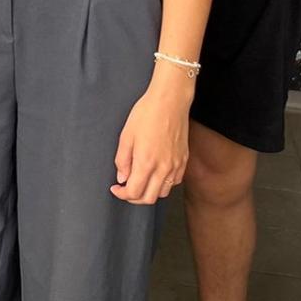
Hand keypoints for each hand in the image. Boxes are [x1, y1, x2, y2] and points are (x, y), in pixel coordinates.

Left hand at [111, 67, 192, 203]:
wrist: (170, 102)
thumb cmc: (147, 114)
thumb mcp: (126, 136)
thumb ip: (122, 160)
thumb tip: (122, 178)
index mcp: (146, 163)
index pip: (134, 192)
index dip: (122, 194)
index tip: (116, 189)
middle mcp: (164, 168)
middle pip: (149, 198)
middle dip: (134, 198)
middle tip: (125, 189)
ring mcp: (176, 165)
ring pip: (163, 192)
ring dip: (150, 192)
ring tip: (140, 181)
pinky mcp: (184, 160)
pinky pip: (174, 182)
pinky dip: (163, 184)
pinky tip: (156, 175)